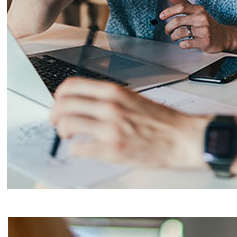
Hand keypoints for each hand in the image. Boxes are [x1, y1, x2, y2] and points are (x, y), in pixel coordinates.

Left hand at [50, 77, 204, 168]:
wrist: (181, 138)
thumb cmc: (161, 121)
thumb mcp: (132, 98)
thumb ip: (107, 99)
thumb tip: (82, 103)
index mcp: (114, 91)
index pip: (71, 86)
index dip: (58, 96)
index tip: (57, 104)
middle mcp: (109, 107)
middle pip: (63, 105)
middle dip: (54, 115)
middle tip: (56, 122)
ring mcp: (110, 128)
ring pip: (67, 125)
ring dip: (62, 132)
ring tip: (68, 136)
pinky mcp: (112, 150)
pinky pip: (78, 148)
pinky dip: (74, 149)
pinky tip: (81, 149)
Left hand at [159, 0, 231, 52]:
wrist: (224, 37)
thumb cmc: (208, 24)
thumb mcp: (198, 12)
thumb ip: (185, 4)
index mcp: (199, 10)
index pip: (181, 7)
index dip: (169, 11)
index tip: (162, 16)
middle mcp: (202, 19)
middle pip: (178, 21)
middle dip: (168, 27)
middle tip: (167, 30)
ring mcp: (204, 30)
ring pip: (180, 33)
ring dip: (173, 36)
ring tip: (174, 37)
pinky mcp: (204, 42)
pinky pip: (186, 43)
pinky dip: (181, 44)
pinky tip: (183, 43)